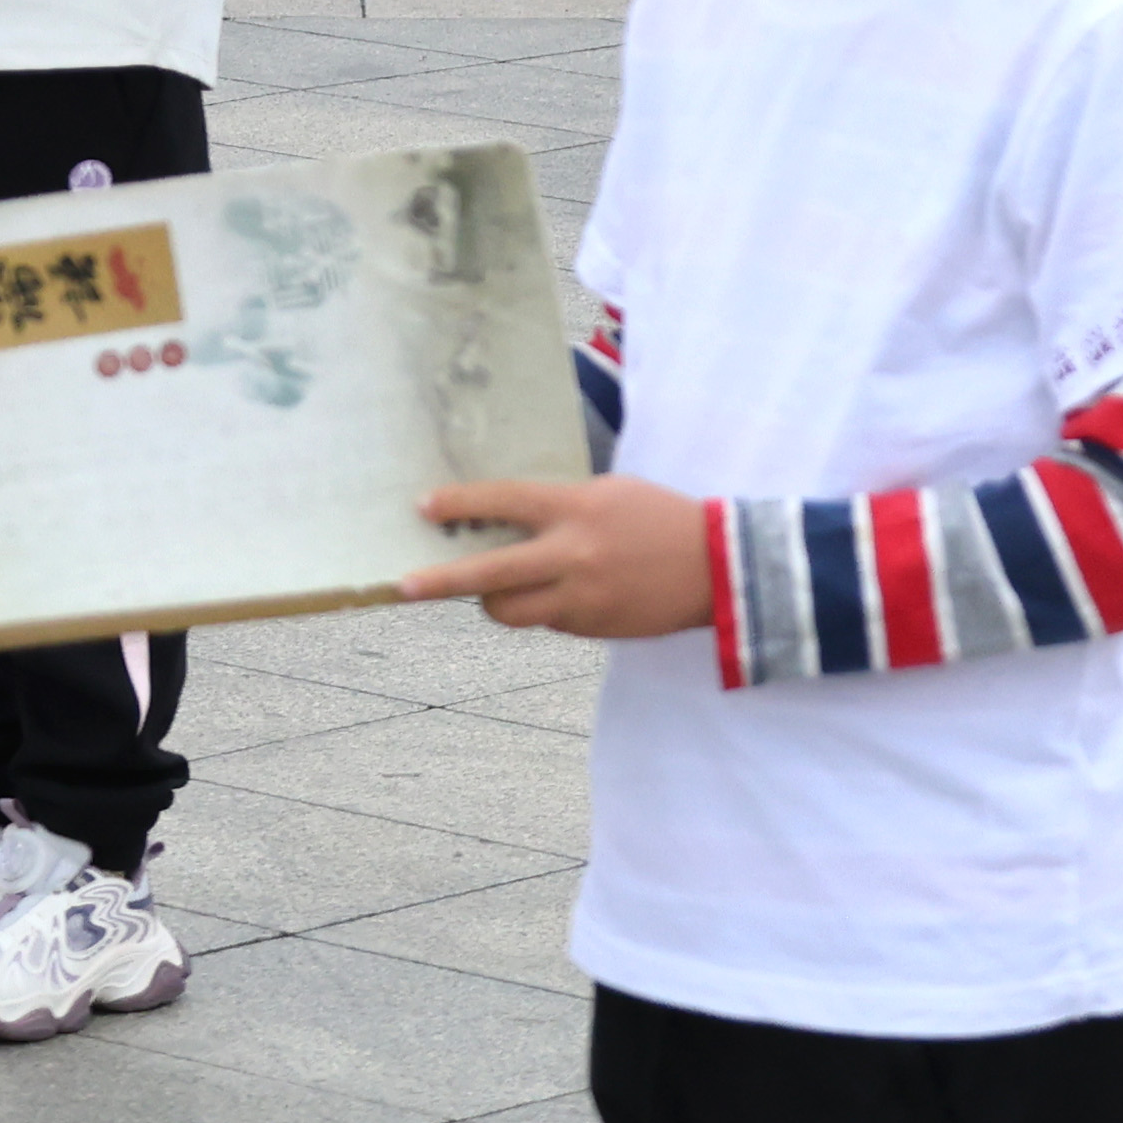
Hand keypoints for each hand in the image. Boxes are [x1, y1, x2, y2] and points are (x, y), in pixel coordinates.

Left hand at [400, 470, 716, 635]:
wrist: (718, 568)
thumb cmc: (660, 518)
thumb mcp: (609, 494)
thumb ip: (561, 507)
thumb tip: (507, 522)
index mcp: (578, 509)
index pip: (506, 502)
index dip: (461, 504)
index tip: (424, 507)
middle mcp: (573, 555)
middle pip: (490, 575)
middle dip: (441, 581)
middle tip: (404, 586)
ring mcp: (580, 597)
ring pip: (509, 610)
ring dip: (493, 600)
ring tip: (496, 590)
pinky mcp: (589, 627)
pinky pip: (546, 620)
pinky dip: (543, 608)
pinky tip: (568, 592)